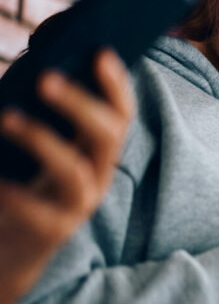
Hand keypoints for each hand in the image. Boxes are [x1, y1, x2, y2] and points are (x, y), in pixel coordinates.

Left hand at [0, 50, 133, 303]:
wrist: (8, 250)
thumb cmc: (21, 184)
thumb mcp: (37, 145)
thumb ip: (41, 111)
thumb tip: (37, 60)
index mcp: (96, 151)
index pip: (122, 114)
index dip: (117, 85)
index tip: (101, 53)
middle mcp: (98, 175)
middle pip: (108, 136)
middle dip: (80, 105)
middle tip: (44, 77)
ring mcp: (79, 205)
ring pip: (76, 171)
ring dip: (43, 140)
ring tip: (7, 118)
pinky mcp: (53, 232)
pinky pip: (38, 211)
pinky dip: (14, 192)